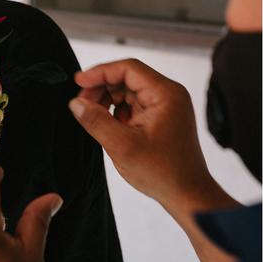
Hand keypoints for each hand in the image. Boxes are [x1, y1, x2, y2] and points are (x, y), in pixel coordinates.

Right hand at [70, 59, 231, 217]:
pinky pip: (132, 104)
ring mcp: (165, 106)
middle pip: (127, 78)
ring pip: (127, 91)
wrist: (186, 193)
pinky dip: (116, 111)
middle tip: (81, 104)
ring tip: (91, 116)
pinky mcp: (160, 117)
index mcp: (165, 95)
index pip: (128, 69)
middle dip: (101, 87)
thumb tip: (76, 103)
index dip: (100, 73)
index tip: (78, 82)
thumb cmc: (163, 172)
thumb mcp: (122, 146)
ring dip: (107, 99)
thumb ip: (96, 120)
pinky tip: (107, 124)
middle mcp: (168, 95)